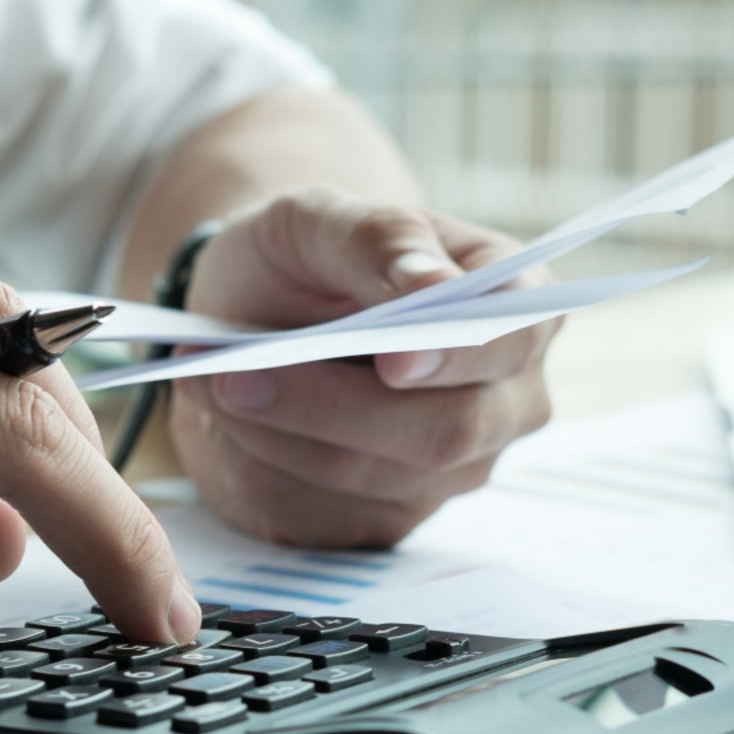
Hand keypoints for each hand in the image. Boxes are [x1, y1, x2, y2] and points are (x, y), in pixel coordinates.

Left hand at [167, 190, 555, 545]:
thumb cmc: (301, 260)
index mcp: (516, 308)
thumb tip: (432, 283)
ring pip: (370, 478)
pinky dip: (263, 464)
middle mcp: (505, 399)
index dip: (458, 355)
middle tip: (235, 373)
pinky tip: (236, 421)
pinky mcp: (392, 516)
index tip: (391, 359)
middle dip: (333, 406)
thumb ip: (378, 238)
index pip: (514, 339)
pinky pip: (324, 513)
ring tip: (217, 379)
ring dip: (279, 432)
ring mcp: (456, 469)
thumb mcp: (318, 218)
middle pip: (448, 432)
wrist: (253, 319)